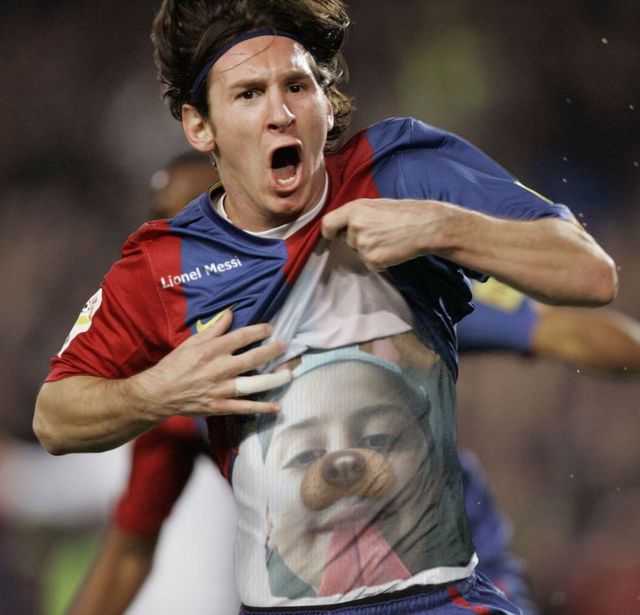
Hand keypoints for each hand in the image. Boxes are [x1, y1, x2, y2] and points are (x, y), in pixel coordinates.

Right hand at [129, 310, 289, 417]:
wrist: (158, 394)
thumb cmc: (174, 365)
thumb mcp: (191, 342)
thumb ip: (214, 329)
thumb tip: (230, 313)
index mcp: (212, 350)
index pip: (242, 337)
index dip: (260, 331)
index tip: (271, 328)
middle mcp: (220, 368)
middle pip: (254, 358)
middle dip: (274, 351)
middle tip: (286, 346)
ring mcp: (222, 389)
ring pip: (255, 383)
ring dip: (275, 378)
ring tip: (289, 373)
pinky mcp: (220, 406)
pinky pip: (245, 408)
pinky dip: (261, 408)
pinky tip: (276, 407)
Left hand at [321, 198, 455, 269]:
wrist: (425, 226)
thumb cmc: (404, 213)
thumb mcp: (375, 205)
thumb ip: (357, 214)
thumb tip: (342, 226)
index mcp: (354, 209)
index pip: (328, 224)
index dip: (328, 232)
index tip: (331, 235)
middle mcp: (354, 227)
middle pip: (347, 240)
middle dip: (359, 240)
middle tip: (380, 233)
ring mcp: (362, 245)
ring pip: (359, 253)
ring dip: (371, 251)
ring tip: (389, 240)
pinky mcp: (372, 261)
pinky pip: (370, 265)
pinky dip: (380, 262)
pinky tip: (393, 250)